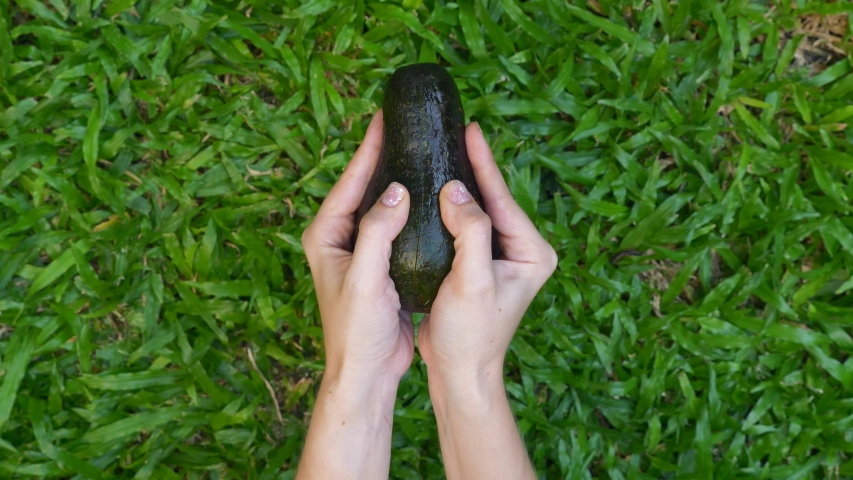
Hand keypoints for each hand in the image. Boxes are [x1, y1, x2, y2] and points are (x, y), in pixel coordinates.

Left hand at [301, 110, 413, 382]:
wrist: (367, 371)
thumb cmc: (357, 330)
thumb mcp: (366, 279)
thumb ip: (377, 233)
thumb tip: (395, 189)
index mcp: (326, 236)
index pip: (348, 182)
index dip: (368, 149)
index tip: (384, 117)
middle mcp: (340, 239)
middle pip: (363, 187)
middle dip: (383, 156)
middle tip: (405, 124)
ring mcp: (361, 251)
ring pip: (381, 206)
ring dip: (399, 180)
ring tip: (420, 149)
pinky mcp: (381, 264)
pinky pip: (396, 226)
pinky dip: (411, 209)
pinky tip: (430, 195)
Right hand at [418, 122, 556, 383]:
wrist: (461, 374)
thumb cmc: (470, 335)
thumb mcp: (472, 281)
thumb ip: (471, 232)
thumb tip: (458, 189)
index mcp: (532, 252)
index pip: (504, 199)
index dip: (484, 163)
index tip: (471, 129)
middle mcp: (523, 251)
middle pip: (494, 200)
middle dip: (474, 168)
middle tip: (456, 130)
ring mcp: (502, 258)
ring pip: (479, 211)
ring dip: (462, 185)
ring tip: (445, 149)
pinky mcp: (482, 265)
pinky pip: (466, 227)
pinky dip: (450, 208)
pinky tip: (434, 189)